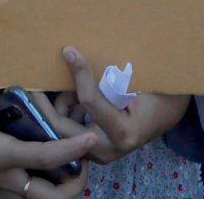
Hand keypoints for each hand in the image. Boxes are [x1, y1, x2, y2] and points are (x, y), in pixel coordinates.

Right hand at [0, 89, 93, 198]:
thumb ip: (2, 81)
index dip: (73, 149)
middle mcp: (0, 177)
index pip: (47, 157)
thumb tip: (28, 64)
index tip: (91, 138)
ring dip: (56, 189)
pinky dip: (35, 189)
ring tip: (66, 166)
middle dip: (74, 185)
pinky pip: (17, 197)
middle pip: (49, 198)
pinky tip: (39, 169)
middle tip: (83, 163)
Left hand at [56, 47, 190, 162]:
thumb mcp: (138, 80)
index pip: (89, 101)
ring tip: (62, 87)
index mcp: (124, 133)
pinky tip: (71, 99)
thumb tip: (77, 50)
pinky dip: (66, 114)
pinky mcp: (94, 151)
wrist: (168, 114)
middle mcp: (109, 150)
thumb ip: (109, 71)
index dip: (78, 73)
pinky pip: (69, 134)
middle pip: (64, 128)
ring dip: (58, 108)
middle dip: (48, 104)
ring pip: (63, 133)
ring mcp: (100, 154)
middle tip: (36, 81)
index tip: (68, 51)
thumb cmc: (158, 94)